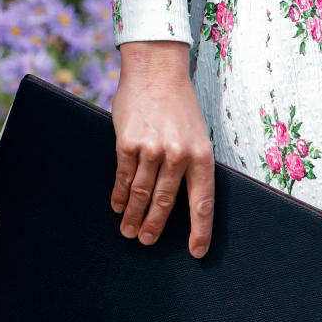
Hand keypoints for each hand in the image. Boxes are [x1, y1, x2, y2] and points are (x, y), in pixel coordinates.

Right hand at [111, 42, 214, 257]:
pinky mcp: (128, 143)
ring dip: (134, 217)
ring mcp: (152, 149)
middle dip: (154, 226)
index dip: (200, 230)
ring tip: (129, 231)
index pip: (203, 202)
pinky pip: (124, 177)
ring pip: (141, 194)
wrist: (157, 70)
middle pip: (165, 203)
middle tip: (146, 241)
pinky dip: (120, 196)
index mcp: (202, 154)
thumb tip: (186, 197)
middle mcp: (179, 154)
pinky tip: (118, 206)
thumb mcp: (197, 132)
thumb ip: (192, 162)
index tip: (196, 252)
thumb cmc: (180, 104)